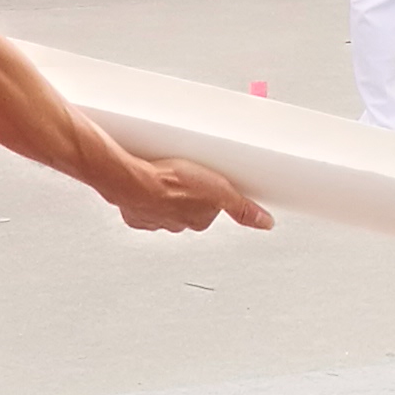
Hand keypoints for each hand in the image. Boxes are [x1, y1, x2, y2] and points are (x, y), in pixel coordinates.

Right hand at [110, 153, 271, 233]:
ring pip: (165, 204)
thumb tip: (265, 222)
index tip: (209, 179)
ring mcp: (154, 218)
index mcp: (197, 220)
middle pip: (188, 206)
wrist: (129, 180)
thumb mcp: (218, 190)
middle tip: (186, 171)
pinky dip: (145, 193)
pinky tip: (146, 178)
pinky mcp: (134, 211)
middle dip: (188, 191)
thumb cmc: (169, 184)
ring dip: (167, 192)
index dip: (211, 191)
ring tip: (166, 172)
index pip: (211, 208)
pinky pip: (142, 202)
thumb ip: (242, 208)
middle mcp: (176, 223)